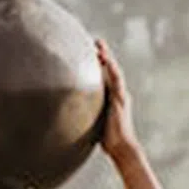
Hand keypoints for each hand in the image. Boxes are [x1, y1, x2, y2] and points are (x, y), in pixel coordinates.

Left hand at [96, 39, 139, 156]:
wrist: (121, 148)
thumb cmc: (107, 139)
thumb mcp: (93, 122)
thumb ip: (86, 114)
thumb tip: (67, 115)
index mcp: (111, 98)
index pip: (104, 77)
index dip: (98, 64)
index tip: (89, 52)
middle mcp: (117, 94)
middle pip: (109, 70)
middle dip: (103, 56)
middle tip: (94, 41)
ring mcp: (120, 96)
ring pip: (114, 72)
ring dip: (107, 58)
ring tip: (99, 46)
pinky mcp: (121, 101)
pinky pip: (117, 82)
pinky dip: (112, 71)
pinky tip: (108, 61)